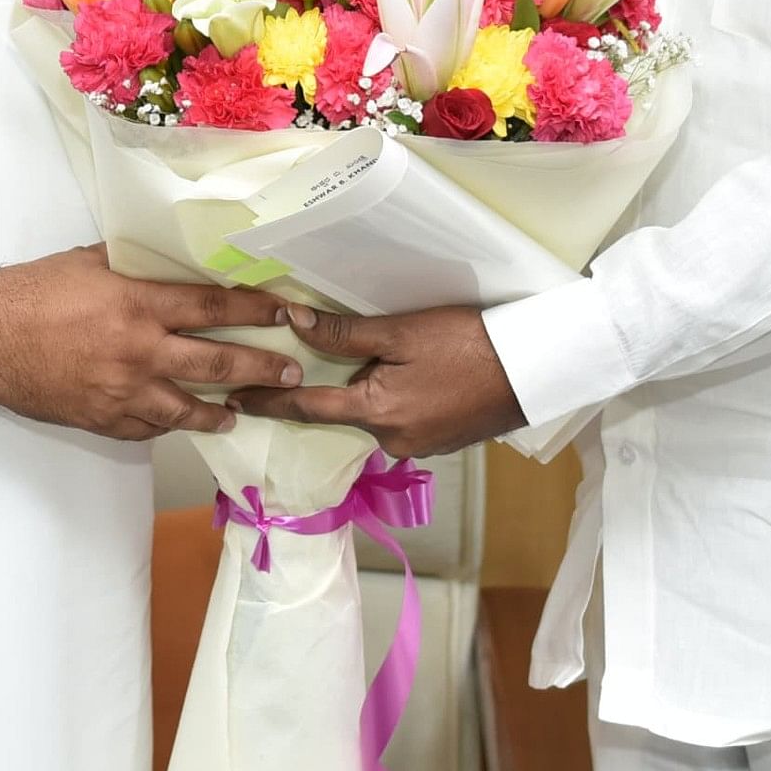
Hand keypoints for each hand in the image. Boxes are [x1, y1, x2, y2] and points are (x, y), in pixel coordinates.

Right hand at [0, 247, 302, 440]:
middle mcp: (139, 351)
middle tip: (290, 374)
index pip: (212, 307)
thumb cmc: (32, 293)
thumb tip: (168, 259)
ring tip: (242, 410)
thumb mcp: (88, 262)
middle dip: (260, 368)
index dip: (254, 310)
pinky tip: (181, 421)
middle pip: (216, 362)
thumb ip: (133, 265)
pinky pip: (147, 428)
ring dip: (220, 410)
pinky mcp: (103, 419)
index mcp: (137, 305)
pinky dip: (167, 424)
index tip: (283, 313)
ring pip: (187, 409)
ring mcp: (122, 392)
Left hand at [229, 303, 525, 457]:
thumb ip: (344, 334)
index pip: (306, 408)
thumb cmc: (469, 345)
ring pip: (376, 413)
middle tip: (342, 351)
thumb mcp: (402, 332)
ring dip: (374, 388)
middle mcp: (393, 441)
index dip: (269, 401)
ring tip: (397, 355)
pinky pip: (403, 418)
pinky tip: (419, 373)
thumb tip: (293, 324)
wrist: (535, 369)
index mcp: (377, 414)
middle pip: (345, 410)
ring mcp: (420, 446)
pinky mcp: (441, 442)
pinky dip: (398, 397)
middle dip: (339, 383)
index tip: (236, 399)